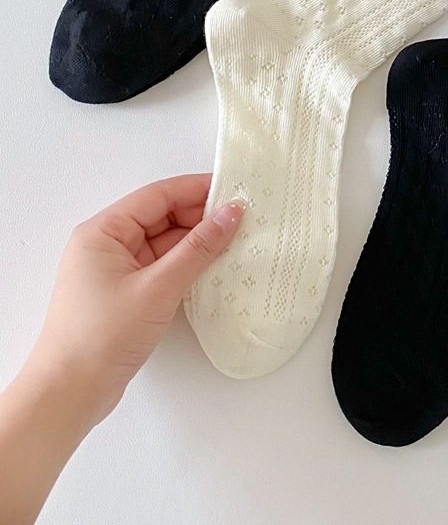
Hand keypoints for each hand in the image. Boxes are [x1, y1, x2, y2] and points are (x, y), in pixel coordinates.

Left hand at [25, 175, 243, 427]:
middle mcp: (106, 244)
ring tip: (236, 242)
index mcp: (103, 232)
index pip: (158, 196)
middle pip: (163, 216)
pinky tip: (214, 267)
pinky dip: (187, 265)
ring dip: (198, 243)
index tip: (235, 190)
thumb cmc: (101, 338)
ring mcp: (116, 270)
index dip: (198, 190)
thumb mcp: (158, 288)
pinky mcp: (126, 293)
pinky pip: (163, 266)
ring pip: (166, 242)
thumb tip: (230, 213)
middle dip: (202, 217)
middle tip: (242, 220)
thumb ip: (199, 248)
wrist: (69, 394)